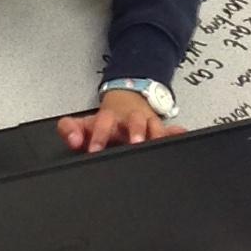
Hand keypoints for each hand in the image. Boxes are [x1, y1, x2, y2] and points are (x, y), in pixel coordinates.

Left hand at [59, 90, 181, 154]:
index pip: (103, 122)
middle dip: (134, 131)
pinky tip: (180, 135)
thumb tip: (72, 139)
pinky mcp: (160, 128)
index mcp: (109, 118)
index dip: (99, 135)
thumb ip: (70, 130)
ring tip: (155, 143)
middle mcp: (129, 120)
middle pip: (133, 121)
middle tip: (133, 143)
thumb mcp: (84, 123)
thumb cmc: (106, 120)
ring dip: (155, 134)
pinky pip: (171, 130)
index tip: (94, 150)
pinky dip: (176, 134)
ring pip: (154, 126)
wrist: (128, 100)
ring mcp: (146, 123)